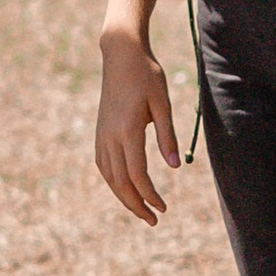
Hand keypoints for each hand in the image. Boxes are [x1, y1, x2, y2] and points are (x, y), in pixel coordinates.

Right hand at [95, 30, 178, 224]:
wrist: (120, 54)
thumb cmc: (146, 75)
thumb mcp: (163, 103)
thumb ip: (168, 136)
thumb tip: (175, 168)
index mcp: (128, 129)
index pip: (137, 174)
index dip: (150, 195)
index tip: (163, 208)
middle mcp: (110, 136)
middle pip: (120, 182)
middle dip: (136, 204)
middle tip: (154, 220)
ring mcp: (102, 134)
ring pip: (109, 176)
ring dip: (123, 197)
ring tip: (140, 210)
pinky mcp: (100, 131)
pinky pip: (104, 164)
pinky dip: (113, 181)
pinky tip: (124, 188)